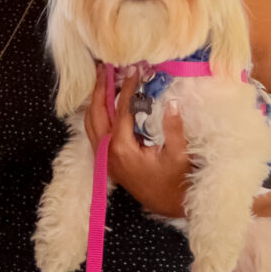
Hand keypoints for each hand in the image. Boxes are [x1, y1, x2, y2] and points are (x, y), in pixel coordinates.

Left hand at [85, 68, 191, 217]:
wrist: (166, 204)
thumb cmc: (174, 181)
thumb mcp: (178, 155)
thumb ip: (173, 128)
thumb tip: (172, 102)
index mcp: (122, 148)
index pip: (121, 111)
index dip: (126, 89)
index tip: (133, 71)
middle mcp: (107, 151)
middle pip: (97, 112)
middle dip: (100, 88)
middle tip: (104, 67)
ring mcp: (104, 155)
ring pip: (91, 121)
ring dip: (96, 99)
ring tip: (102, 78)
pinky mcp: (106, 158)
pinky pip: (94, 130)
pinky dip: (97, 113)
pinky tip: (103, 101)